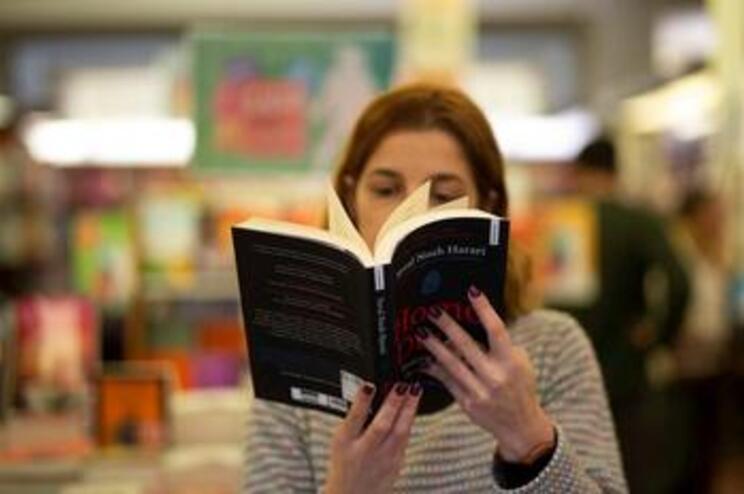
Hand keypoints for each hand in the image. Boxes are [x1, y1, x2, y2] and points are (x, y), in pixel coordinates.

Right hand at [324, 381, 421, 493]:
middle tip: (402, 385)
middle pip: (382, 426)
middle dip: (393, 403)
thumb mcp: (340, 440)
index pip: (354, 419)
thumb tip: (371, 392)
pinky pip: (405, 440)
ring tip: (415, 390)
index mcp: (345, 443)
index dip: (362, 402)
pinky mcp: (396, 464)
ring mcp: (383, 460)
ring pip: (401, 432)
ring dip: (409, 408)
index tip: (369, 385)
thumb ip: (354, 419)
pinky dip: (410, 421)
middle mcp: (364, 452)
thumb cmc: (345, 463)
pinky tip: (413, 408)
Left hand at [417, 286, 553, 462]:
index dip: (484, 309)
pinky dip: (434, 369)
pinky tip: (424, 359)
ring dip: (433, 346)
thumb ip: (503, 345)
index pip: (496, 330)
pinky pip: (446, 381)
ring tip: (420, 332)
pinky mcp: (467, 403)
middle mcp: (494, 376)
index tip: (471, 291)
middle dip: (447, 326)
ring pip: (451, 363)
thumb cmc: (520, 387)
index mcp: (510, 362)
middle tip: (433, 311)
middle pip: (466, 345)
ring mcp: (479, 390)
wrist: (520, 425)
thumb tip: (480, 321)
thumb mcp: (520, 363)